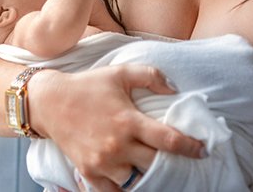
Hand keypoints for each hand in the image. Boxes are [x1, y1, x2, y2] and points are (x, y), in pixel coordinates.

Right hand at [27, 66, 205, 191]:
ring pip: (135, 179)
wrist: (50, 102)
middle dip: (168, 162)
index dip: (190, 147)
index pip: (169, 140)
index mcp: (129, 120)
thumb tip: (175, 89)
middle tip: (175, 158)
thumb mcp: (120, 72)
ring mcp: (102, 161)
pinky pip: (113, 191)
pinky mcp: (88, 171)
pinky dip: (122, 187)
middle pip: (155, 163)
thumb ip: (151, 76)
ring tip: (147, 163)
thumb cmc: (88, 85)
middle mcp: (117, 144)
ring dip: (143, 172)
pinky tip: (129, 176)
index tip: (202, 150)